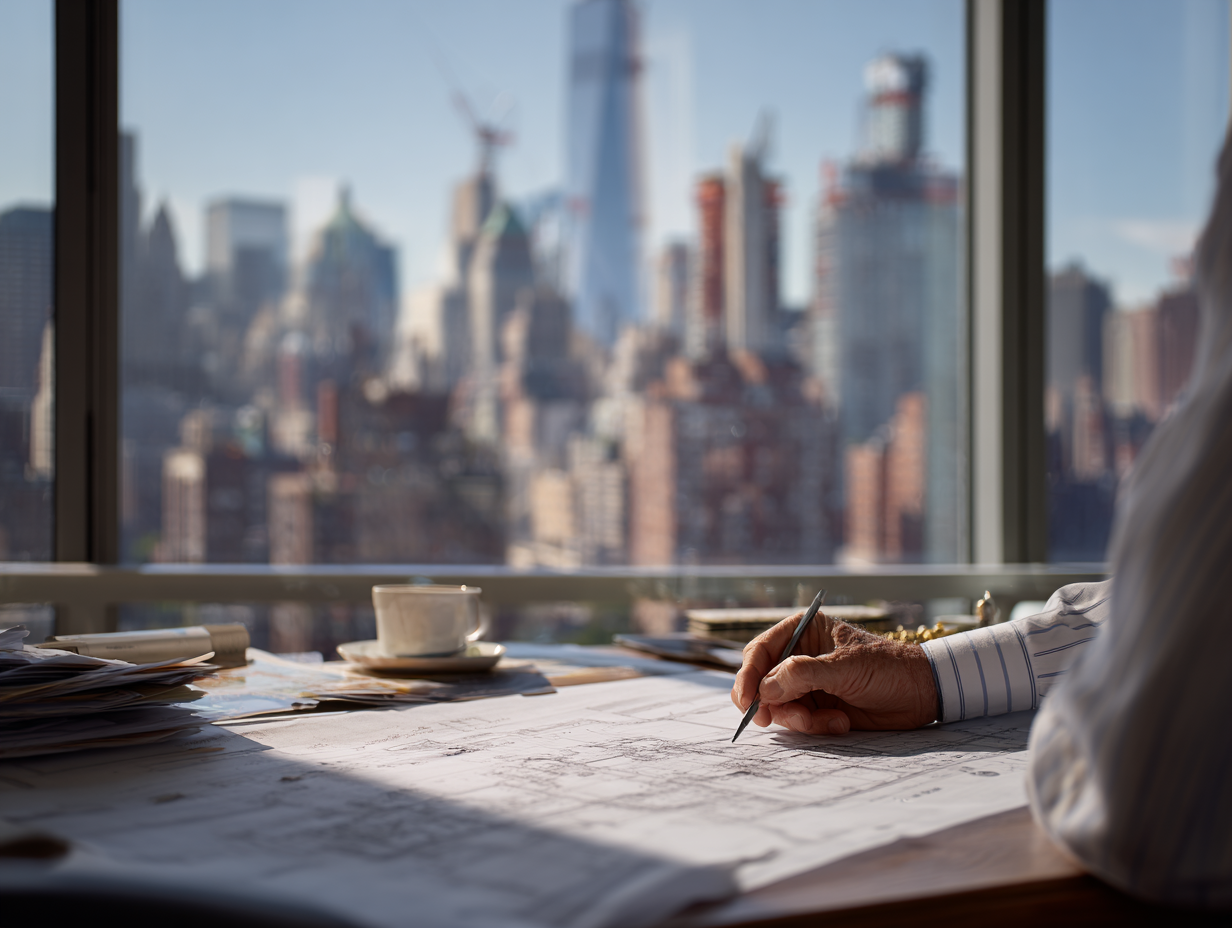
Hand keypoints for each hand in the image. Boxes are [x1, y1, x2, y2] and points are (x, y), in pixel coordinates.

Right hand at [731, 611, 937, 734]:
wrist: (921, 694)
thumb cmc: (887, 668)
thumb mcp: (845, 667)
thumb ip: (803, 674)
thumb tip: (765, 688)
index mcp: (803, 631)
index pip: (760, 651)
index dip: (748, 675)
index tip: (748, 700)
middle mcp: (799, 655)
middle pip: (762, 681)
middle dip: (770, 702)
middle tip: (771, 720)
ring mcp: (807, 683)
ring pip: (778, 706)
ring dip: (798, 718)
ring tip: (828, 721)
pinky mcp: (817, 707)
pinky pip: (798, 721)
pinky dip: (814, 726)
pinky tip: (840, 722)